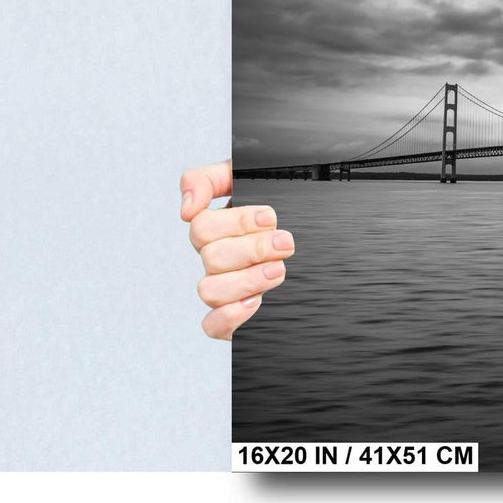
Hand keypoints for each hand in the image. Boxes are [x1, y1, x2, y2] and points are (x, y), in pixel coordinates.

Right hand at [180, 160, 295, 340]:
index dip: (237, 222)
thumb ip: (208, 179)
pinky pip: (212, 325)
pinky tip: (256, 301)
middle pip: (211, 257)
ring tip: (278, 269)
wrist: (316, 239)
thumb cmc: (280, 205)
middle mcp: (216, 257)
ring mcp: (224, 286)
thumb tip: (187, 208)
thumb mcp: (248, 177)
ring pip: (210, 290)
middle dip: (253, 248)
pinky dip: (230, 315)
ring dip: (247, 280)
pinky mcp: (233, 316)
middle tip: (284, 243)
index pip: (202, 226)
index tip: (270, 217)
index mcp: (217, 227)